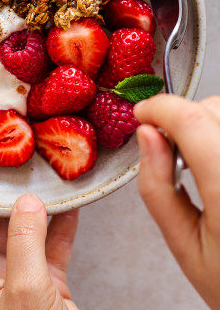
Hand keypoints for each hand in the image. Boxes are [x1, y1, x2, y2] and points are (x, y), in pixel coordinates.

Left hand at [0, 186, 78, 309]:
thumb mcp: (25, 294)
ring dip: (23, 202)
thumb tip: (28, 202)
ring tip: (29, 169)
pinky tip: (69, 201)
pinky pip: (50, 243)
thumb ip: (25, 242)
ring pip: (13, 227)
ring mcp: (13, 277)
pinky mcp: (44, 283)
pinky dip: (60, 223)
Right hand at [134, 94, 219, 309]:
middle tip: (167, 149)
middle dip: (180, 118)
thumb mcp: (185, 245)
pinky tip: (215, 165)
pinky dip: (219, 136)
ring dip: (204, 124)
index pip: (192, 121)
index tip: (142, 114)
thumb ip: (157, 186)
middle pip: (211, 110)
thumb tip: (146, 135)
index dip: (159, 108)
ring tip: (197, 162)